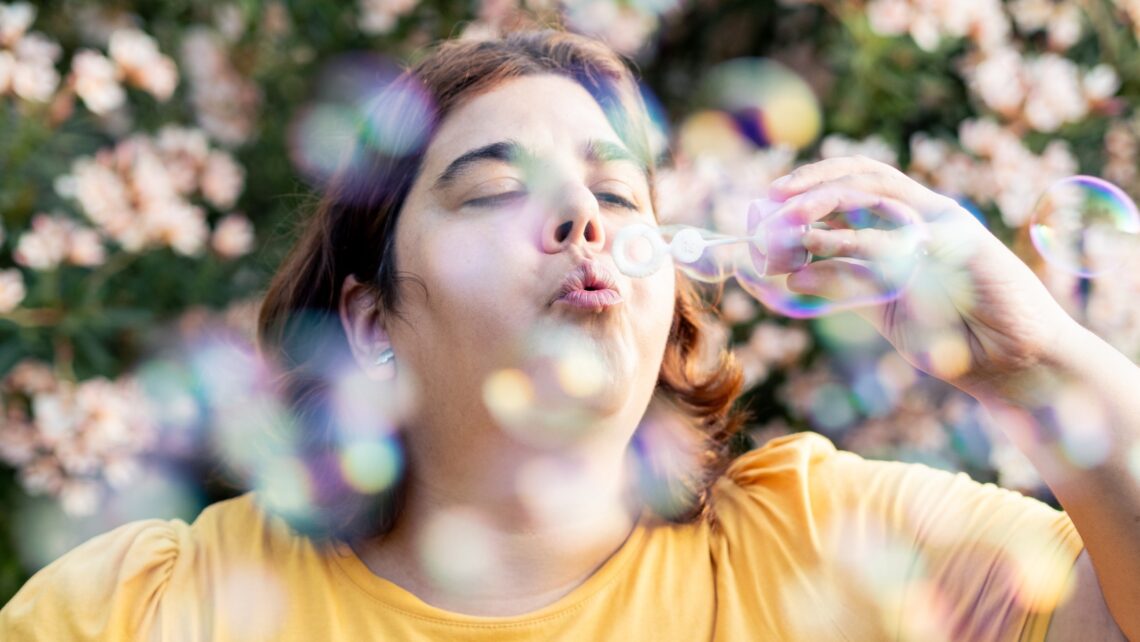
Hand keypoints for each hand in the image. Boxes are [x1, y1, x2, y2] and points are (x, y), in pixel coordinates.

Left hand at [767, 156, 1079, 399]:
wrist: (1010, 363)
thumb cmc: (951, 338)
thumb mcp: (880, 308)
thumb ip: (843, 288)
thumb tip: (790, 275)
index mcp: (907, 226)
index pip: (854, 186)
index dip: (811, 186)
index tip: (767, 203)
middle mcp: (923, 216)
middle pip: (862, 176)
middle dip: (811, 181)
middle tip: (770, 199)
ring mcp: (942, 224)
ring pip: (874, 192)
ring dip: (824, 199)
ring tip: (786, 221)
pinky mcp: (957, 243)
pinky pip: (894, 235)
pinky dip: (848, 242)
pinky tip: (813, 254)